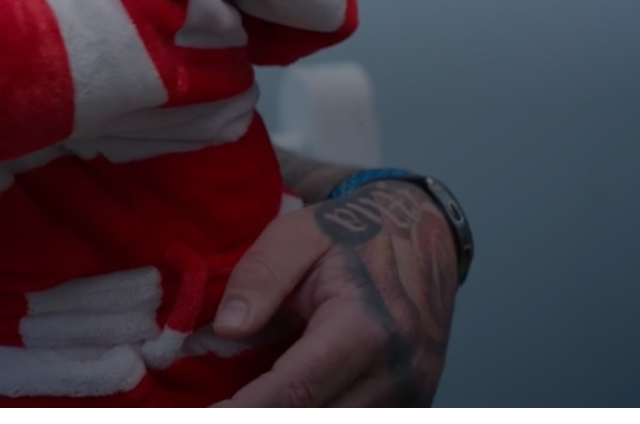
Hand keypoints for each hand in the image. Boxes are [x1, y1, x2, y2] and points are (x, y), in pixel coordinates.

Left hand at [212, 180, 457, 408]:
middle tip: (222, 408)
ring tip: (251, 396)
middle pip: (315, 419)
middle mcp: (395, 372)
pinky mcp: (412, 404)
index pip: (298, 390)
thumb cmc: (354, 234)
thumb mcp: (298, 235)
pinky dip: (316, 411)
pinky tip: (288, 398)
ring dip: (288, 415)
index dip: (250, 411)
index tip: (214, 416)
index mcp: (363, 327)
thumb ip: (260, 277)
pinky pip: (357, 420)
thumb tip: (227, 327)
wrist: (425, 235)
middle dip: (263, 418)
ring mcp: (410, 394)